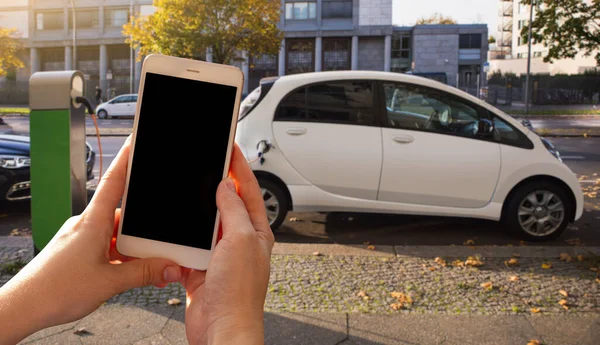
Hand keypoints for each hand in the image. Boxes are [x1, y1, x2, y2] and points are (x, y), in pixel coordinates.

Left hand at [0, 136, 181, 344]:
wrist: (24, 307)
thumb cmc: (54, 290)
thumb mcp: (111, 282)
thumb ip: (145, 273)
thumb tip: (170, 266)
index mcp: (93, 221)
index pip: (114, 180)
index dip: (127, 158)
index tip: (137, 141)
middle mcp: (86, 224)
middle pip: (125, 215)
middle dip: (145, 231)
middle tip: (161, 246)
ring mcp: (81, 238)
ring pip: (117, 235)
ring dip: (134, 249)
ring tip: (147, 268)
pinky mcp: (78, 252)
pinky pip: (107, 247)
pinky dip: (121, 257)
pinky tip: (130, 273)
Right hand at [181, 145, 274, 344]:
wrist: (222, 328)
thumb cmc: (239, 293)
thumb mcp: (240, 240)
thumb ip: (232, 211)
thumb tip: (225, 187)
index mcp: (257, 231)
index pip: (248, 191)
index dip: (239, 167)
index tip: (230, 149)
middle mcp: (240, 241)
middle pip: (226, 204)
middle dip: (216, 184)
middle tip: (205, 163)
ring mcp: (219, 255)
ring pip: (205, 223)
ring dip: (196, 211)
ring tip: (188, 193)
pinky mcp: (200, 267)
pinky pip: (188, 245)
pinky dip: (181, 237)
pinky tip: (175, 228)